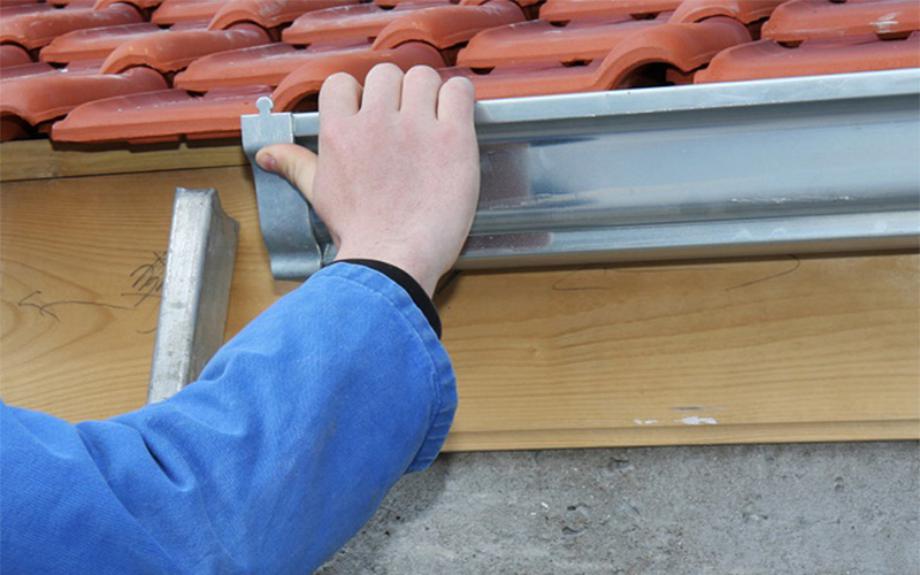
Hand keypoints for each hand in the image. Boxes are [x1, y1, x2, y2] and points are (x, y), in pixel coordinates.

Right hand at [256, 64, 479, 296]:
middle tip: (406, 124)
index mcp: (340, 131)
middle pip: (386, 74)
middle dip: (396, 94)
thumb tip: (266, 153)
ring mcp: (416, 128)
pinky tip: (454, 121)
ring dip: (430, 94)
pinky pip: (459, 91)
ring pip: (423, 76)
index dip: (358, 96)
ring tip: (433, 123)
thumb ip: (296, 164)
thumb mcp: (320, 194)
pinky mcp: (453, 139)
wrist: (394, 262)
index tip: (370, 117)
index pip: (342, 82)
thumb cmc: (359, 234)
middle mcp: (376, 122)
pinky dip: (458, 99)